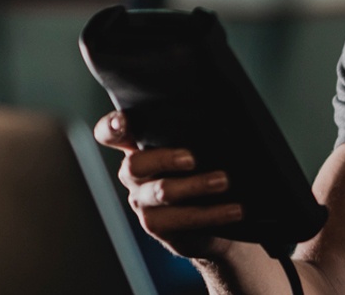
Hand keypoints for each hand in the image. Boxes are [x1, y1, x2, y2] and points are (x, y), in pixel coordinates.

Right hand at [93, 110, 245, 259]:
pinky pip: (183, 219)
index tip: (124, 123)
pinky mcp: (157, 226)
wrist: (209, 220)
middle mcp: (132, 174)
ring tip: (224, 181)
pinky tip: (235, 210)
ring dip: (196, 185)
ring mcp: (141, 201)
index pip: (110, 133)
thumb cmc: (200, 170)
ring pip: (162, 192)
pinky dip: (212, 213)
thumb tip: (219, 119)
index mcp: (135, 147)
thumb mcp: (192, 147)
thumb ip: (189, 133)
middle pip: (135, 164)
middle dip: (165, 158)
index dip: (111, 127)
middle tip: (193, 158)